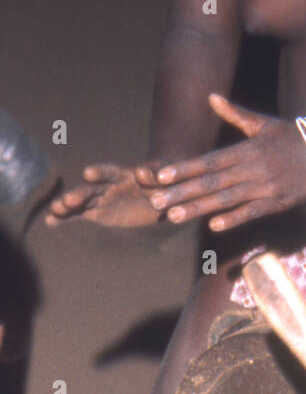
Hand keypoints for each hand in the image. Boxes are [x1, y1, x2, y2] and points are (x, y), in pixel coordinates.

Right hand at [45, 163, 164, 228]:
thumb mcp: (166, 174)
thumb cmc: (167, 178)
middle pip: (92, 190)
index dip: (100, 172)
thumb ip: (154, 174)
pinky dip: (66, 218)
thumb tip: (141, 172)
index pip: (111, 172)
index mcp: (125, 174)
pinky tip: (50, 221)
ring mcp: (102, 199)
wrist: (165, 190)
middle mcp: (109, 185)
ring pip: (82, 203)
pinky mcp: (100, 213)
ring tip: (54, 210)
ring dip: (67, 206)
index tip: (87, 173)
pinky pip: (81, 215)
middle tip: (67, 200)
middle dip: (79, 194)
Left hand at [140, 94, 305, 231]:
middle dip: (182, 192)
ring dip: (199, 208)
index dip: (185, 168)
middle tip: (156, 202)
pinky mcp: (277, 203)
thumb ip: (234, 113)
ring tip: (174, 216)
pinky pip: (252, 212)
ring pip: (227, 200)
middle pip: (212, 183)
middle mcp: (254, 169)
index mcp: (248, 149)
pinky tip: (213, 226)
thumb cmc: (291, 138)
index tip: (162, 176)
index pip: (210, 161)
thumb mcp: (263, 123)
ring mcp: (265, 187)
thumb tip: (211, 96)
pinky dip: (233, 219)